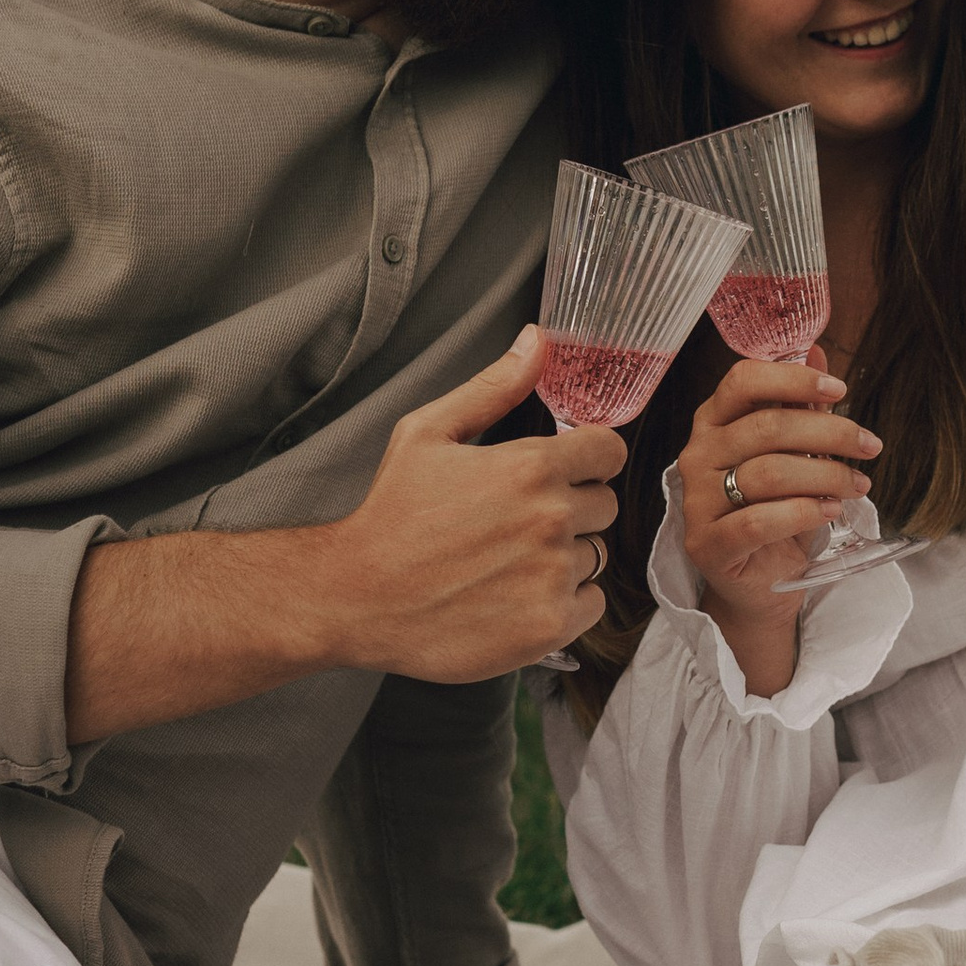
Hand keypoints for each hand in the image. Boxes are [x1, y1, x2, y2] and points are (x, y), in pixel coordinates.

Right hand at [324, 327, 625, 681]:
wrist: (356, 597)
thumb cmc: (390, 515)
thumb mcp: (428, 433)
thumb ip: (493, 387)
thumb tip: (537, 341)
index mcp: (531, 467)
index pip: (609, 451)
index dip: (586, 460)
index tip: (562, 474)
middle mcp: (551, 519)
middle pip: (605, 505)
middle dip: (570, 508)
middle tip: (515, 523)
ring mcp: (553, 576)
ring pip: (595, 555)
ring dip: (564, 557)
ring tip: (507, 562)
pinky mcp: (549, 625)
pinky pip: (591, 603)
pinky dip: (564, 602)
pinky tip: (516, 596)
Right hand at [676, 357, 880, 629]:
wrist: (758, 582)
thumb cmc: (775, 510)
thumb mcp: (793, 454)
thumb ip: (800, 405)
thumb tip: (817, 351)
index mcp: (714, 422)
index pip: (743, 381)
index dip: (794, 380)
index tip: (840, 391)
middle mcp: (697, 456)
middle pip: (766, 427)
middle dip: (829, 432)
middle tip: (869, 446)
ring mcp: (697, 502)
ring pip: (768, 473)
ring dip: (826, 475)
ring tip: (856, 485)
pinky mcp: (707, 545)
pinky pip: (758, 522)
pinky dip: (803, 513)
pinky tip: (830, 511)